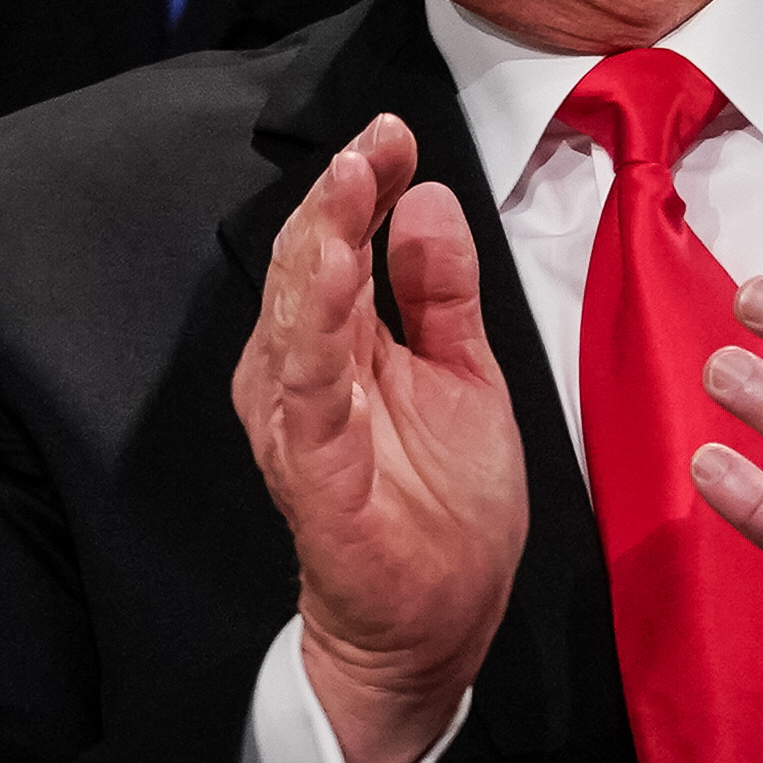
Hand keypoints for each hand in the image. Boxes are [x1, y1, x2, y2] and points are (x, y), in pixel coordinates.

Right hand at [233, 114, 526, 762]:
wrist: (437, 628)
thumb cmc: (443, 513)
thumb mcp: (465, 375)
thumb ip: (440, 291)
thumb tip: (426, 198)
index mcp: (344, 346)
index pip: (342, 243)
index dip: (364, 184)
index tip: (394, 133)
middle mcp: (307, 375)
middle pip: (311, 264)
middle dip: (342, 195)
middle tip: (376, 140)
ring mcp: (302, 423)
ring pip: (297, 316)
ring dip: (322, 245)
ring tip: (350, 183)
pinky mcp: (311, 472)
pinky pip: (306, 394)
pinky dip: (314, 334)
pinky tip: (333, 284)